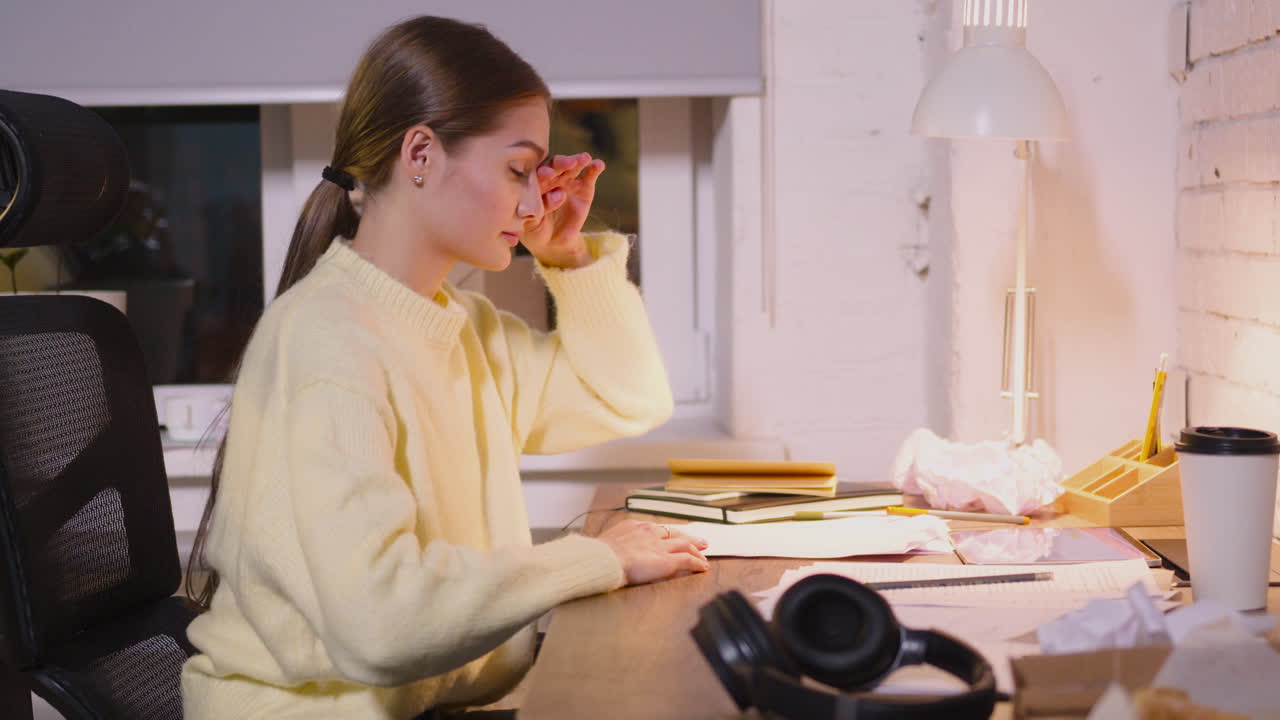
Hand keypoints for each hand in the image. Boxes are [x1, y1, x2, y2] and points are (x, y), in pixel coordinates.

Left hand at [521, 152, 605, 268]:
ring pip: (572, 167)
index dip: (542, 173)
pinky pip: (589, 175)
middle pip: (554, 166)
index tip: (548, 174)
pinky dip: (594, 168)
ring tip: (585, 158)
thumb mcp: (533, 224)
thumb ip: (541, 208)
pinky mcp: (584, 187)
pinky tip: (599, 165)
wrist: (553, 242)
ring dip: (578, 160)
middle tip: (569, 163)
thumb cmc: (536, 230)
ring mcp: (567, 181)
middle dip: (561, 163)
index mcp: (533, 184)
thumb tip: (557, 194)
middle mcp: (550, 178)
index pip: (537, 175)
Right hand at [596, 519, 709, 585]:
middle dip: (688, 537)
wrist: (603, 560)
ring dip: (696, 549)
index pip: (657, 529)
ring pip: (684, 544)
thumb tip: (615, 552)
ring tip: (703, 554)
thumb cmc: (600, 555)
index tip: (672, 536)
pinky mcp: (667, 560)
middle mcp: (650, 532)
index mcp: (634, 526)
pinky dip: (697, 563)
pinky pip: (687, 560)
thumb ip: (617, 544)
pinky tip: (702, 567)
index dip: (668, 533)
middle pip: (674, 533)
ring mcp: (659, 546)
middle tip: (699, 541)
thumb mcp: (607, 542)